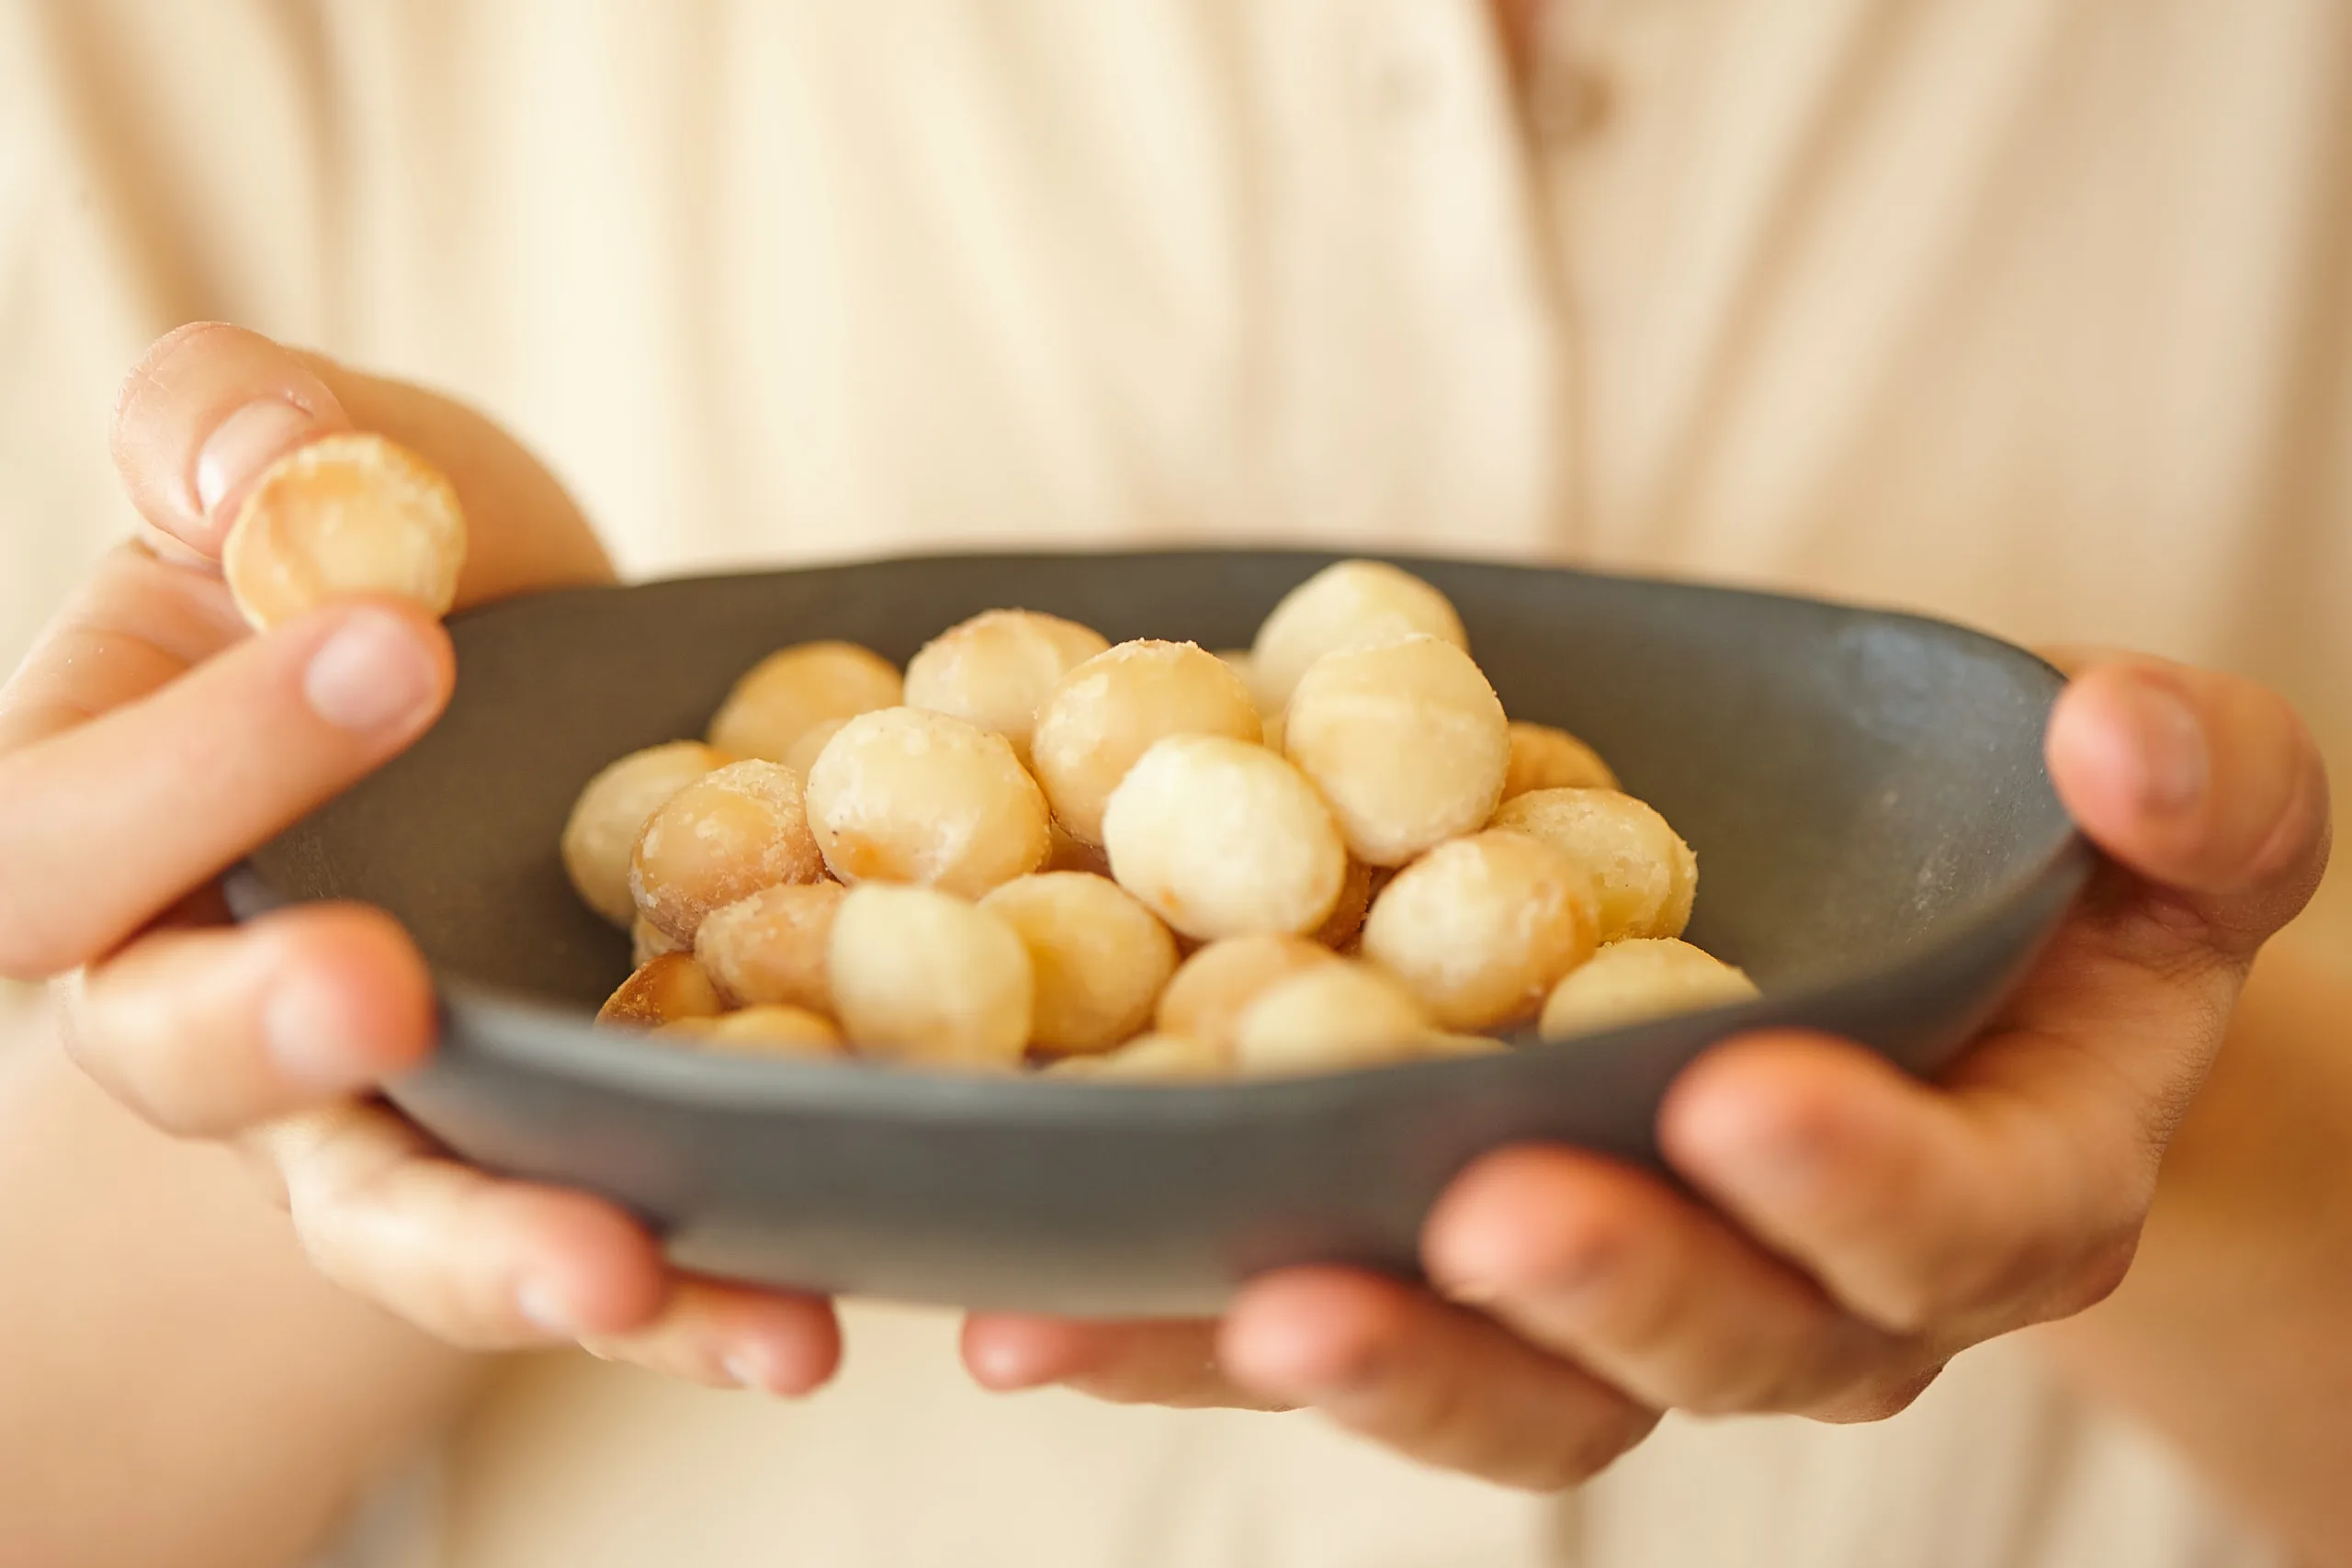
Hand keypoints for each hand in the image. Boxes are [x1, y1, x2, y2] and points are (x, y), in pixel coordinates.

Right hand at [0, 324, 839, 1393]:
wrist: (531, 695)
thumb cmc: (390, 569)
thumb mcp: (321, 454)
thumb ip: (236, 428)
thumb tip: (253, 476)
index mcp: (106, 829)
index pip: (62, 838)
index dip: (197, 761)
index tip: (391, 646)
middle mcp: (209, 1005)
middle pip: (178, 1064)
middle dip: (271, 1033)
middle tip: (380, 993)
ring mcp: (382, 1114)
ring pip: (388, 1219)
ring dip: (495, 1253)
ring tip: (616, 1268)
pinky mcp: (552, 1164)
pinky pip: (595, 1257)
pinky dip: (689, 1307)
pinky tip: (796, 1327)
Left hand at [961, 650, 2330, 1488]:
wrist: (1933, 1000)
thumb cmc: (2044, 896)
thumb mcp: (2167, 830)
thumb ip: (2196, 795)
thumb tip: (2120, 737)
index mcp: (1994, 1195)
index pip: (1949, 1220)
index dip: (1855, 1174)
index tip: (1735, 1084)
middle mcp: (1806, 1300)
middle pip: (1705, 1345)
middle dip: (1588, 1290)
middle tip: (1463, 1221)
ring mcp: (1617, 1309)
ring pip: (1495, 1387)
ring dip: (1345, 1356)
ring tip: (1194, 1303)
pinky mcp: (1455, 1287)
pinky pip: (1337, 1328)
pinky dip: (1186, 1330)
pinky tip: (1031, 1308)